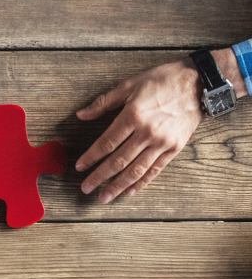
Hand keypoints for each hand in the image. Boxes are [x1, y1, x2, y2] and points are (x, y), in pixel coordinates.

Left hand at [76, 47, 249, 202]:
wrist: (199, 83)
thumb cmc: (163, 81)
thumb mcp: (130, 85)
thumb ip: (103, 102)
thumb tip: (81, 115)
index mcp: (133, 116)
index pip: (107, 143)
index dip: (91, 157)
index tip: (80, 167)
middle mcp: (147, 132)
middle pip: (118, 161)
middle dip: (99, 177)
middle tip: (85, 188)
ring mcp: (162, 143)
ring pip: (136, 170)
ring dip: (118, 185)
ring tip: (104, 197)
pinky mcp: (174, 148)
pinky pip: (155, 170)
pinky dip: (142, 182)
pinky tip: (130, 191)